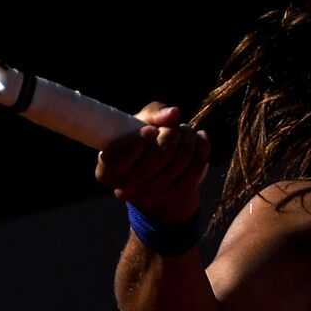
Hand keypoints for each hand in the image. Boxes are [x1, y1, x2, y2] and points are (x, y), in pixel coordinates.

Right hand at [95, 102, 210, 223]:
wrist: (158, 187)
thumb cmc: (142, 147)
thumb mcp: (137, 127)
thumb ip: (151, 114)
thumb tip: (173, 113)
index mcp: (108, 171)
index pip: (122, 155)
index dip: (139, 139)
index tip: (151, 130)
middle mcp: (128, 188)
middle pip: (159, 153)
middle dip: (172, 131)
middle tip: (173, 127)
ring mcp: (154, 195)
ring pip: (182, 156)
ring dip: (188, 135)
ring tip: (185, 131)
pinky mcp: (178, 196)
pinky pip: (198, 164)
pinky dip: (202, 145)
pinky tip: (199, 138)